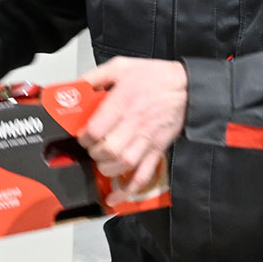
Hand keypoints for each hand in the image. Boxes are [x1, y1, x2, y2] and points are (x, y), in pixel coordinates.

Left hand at [77, 57, 186, 193]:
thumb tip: (76, 85)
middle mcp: (133, 124)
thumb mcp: (121, 66)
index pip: (95, 129)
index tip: (83, 136)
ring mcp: (146, 139)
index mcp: (122, 103)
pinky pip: (144, 173)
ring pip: (123, 164)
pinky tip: (119, 194)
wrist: (186, 87)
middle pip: (108, 150)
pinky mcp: (157, 149)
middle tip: (93, 149)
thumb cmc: (155, 77)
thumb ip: (96, 76)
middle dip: (94, 154)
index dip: (84, 137)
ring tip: (103, 163)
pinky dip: (131, 188)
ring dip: (108, 169)